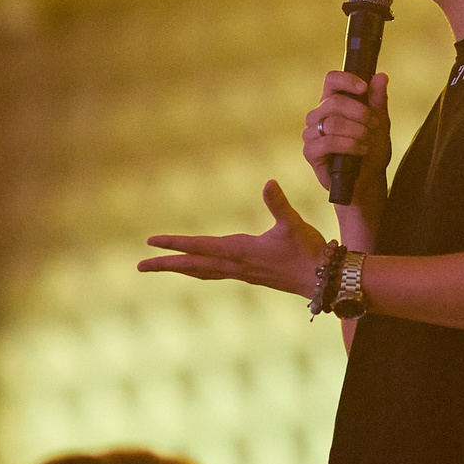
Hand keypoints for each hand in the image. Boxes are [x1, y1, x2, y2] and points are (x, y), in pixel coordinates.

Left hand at [140, 181, 329, 298]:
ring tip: (161, 267)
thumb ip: (278, 204)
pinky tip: (197, 269)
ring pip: (202, 272)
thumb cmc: (309, 251)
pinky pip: (214, 274)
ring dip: (180, 269)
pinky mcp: (248, 275)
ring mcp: (241, 273)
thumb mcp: (293, 224)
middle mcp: (236, 265)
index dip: (175, 243)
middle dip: (166, 264)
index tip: (152, 242)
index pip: (200, 247)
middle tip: (140, 266)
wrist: (324, 280)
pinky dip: (198, 271)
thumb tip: (269, 182)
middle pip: (193, 266)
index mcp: (240, 251)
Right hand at [303, 71, 390, 218]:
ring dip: (356, 131)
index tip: (363, 87)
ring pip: (332, 122)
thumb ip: (378, 101)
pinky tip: (361, 150)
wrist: (368, 181)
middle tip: (373, 124)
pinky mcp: (310, 152)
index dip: (346, 80)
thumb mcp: (380, 124)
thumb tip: (381, 76)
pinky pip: (327, 142)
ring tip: (368, 140)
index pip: (331, 81)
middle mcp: (318, 116)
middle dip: (359, 112)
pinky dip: (349, 145)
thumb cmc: (372, 151)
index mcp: (333, 103)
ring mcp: (312, 134)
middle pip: (333, 102)